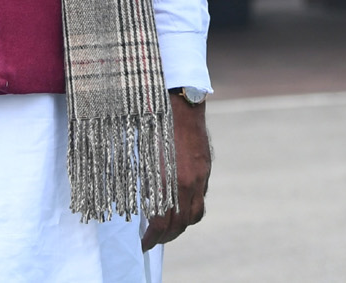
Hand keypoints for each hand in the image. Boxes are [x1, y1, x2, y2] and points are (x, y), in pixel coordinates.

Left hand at [141, 93, 210, 249]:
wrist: (179, 101)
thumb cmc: (151, 124)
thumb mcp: (141, 157)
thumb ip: (143, 184)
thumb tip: (140, 206)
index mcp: (167, 180)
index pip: (162, 222)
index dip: (152, 238)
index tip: (143, 244)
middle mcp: (188, 181)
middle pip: (180, 224)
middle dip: (166, 237)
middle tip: (153, 240)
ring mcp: (200, 175)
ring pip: (195, 214)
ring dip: (181, 226)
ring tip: (168, 228)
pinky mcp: (205, 167)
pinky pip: (201, 197)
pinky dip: (190, 208)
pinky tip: (179, 204)